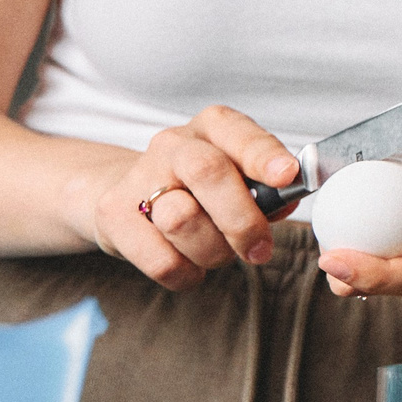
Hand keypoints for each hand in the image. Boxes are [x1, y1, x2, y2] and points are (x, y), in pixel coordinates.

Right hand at [86, 106, 300, 290]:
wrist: (130, 194)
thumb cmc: (202, 190)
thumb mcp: (239, 178)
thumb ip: (268, 189)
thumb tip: (288, 199)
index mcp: (212, 127)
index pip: (238, 133)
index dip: (264, 155)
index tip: (287, 176)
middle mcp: (173, 144)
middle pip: (208, 172)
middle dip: (241, 218)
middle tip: (259, 249)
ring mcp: (139, 177)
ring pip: (183, 220)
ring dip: (213, 251)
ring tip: (217, 251)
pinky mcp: (114, 215)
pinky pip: (162, 259)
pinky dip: (187, 273)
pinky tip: (190, 263)